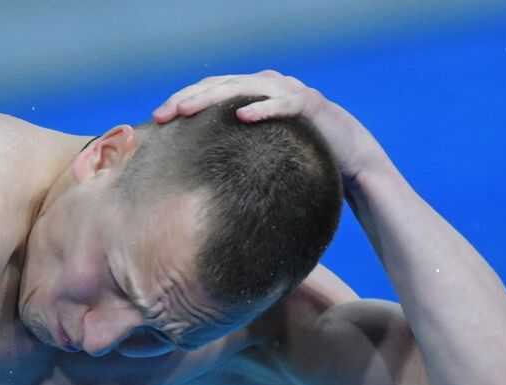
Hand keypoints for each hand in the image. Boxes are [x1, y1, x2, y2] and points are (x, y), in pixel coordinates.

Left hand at [151, 70, 382, 182]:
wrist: (350, 160)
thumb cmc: (300, 157)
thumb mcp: (259, 154)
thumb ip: (233, 153)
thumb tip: (194, 178)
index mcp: (251, 94)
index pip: (209, 90)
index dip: (181, 100)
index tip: (156, 121)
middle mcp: (267, 85)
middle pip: (219, 84)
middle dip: (187, 98)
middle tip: (163, 115)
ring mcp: (289, 91)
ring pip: (244, 87)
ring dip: (213, 98)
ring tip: (187, 110)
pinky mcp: (310, 104)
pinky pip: (283, 103)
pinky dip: (262, 108)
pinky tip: (241, 116)